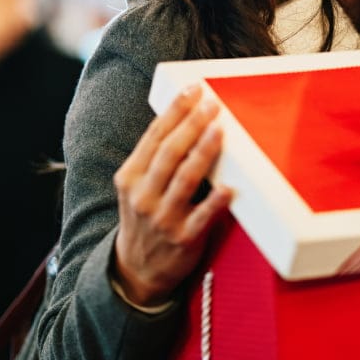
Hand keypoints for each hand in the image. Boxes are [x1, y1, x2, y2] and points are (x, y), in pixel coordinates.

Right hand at [112, 85, 231, 306]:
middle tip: (212, 103)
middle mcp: (143, 195)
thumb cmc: (145, 218)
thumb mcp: (137, 187)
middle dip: (191, 124)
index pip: (154, 136)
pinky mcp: (183, 238)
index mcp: (130, 176)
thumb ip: (154, 159)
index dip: (174, 110)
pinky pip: (202, 216)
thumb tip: (186, 118)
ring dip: (204, 152)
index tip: (192, 90)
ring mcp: (162, 218)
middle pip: (169, 152)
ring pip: (185, 178)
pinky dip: (215, 201)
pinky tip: (229, 187)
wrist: (137, 270)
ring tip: (220, 130)